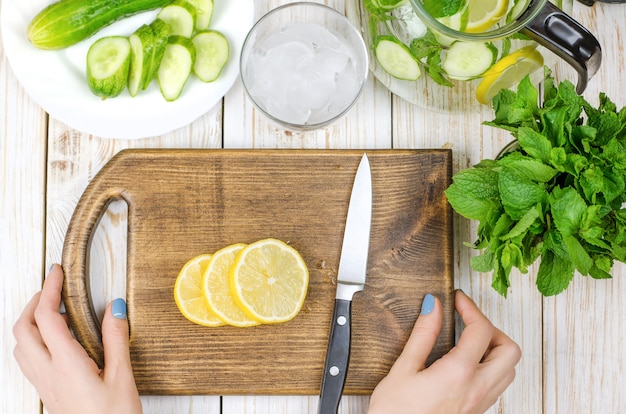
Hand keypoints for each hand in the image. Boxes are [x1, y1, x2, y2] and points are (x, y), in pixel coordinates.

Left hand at [13, 264, 141, 413]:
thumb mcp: (123, 376)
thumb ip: (116, 339)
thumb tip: (114, 308)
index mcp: (67, 364)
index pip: (47, 317)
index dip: (50, 289)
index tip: (57, 272)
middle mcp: (48, 373)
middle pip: (22, 329)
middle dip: (34, 302)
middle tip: (54, 288)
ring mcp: (44, 384)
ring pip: (21, 345)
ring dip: (31, 321)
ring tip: (55, 311)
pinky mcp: (48, 392)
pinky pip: (28, 360)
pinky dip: (34, 339)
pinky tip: (56, 341)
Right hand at [368, 290, 520, 413]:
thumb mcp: (403, 369)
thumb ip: (422, 335)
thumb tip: (433, 307)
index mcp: (458, 374)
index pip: (481, 329)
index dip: (470, 307)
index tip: (457, 300)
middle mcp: (476, 389)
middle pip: (509, 350)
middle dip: (492, 328)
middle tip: (469, 320)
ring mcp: (479, 403)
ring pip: (508, 370)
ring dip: (495, 349)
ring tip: (469, 340)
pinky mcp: (476, 412)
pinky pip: (497, 385)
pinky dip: (490, 367)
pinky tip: (466, 363)